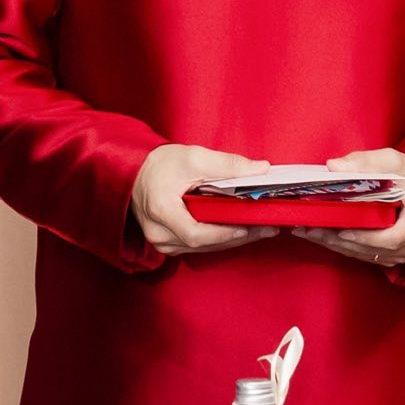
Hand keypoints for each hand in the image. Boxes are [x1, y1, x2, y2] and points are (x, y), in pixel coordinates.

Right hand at [131, 144, 275, 257]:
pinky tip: (239, 230)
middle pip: (204, 243)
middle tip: (267, 227)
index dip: (224, 233)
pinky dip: (218, 238)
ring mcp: (162, 241)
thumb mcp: (194, 156)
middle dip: (238, 237)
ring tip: (260, 229)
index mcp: (162, 211)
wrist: (136, 172)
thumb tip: (261, 168)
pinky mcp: (168, 242)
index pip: (196, 233)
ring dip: (231, 240)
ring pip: (202, 247)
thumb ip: (228, 164)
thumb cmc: (161, 164)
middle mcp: (159, 233)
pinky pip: (197, 244)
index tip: (249, 226)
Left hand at [294, 150, 404, 268]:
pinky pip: (365, 255)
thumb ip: (364, 162)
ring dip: (336, 245)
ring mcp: (403, 252)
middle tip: (311, 229)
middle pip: (373, 249)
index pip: (391, 238)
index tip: (341, 231)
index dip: (364, 238)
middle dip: (339, 240)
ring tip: (309, 231)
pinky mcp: (391, 255)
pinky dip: (343, 246)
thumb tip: (334, 166)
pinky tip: (323, 236)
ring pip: (365, 254)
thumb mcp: (390, 159)